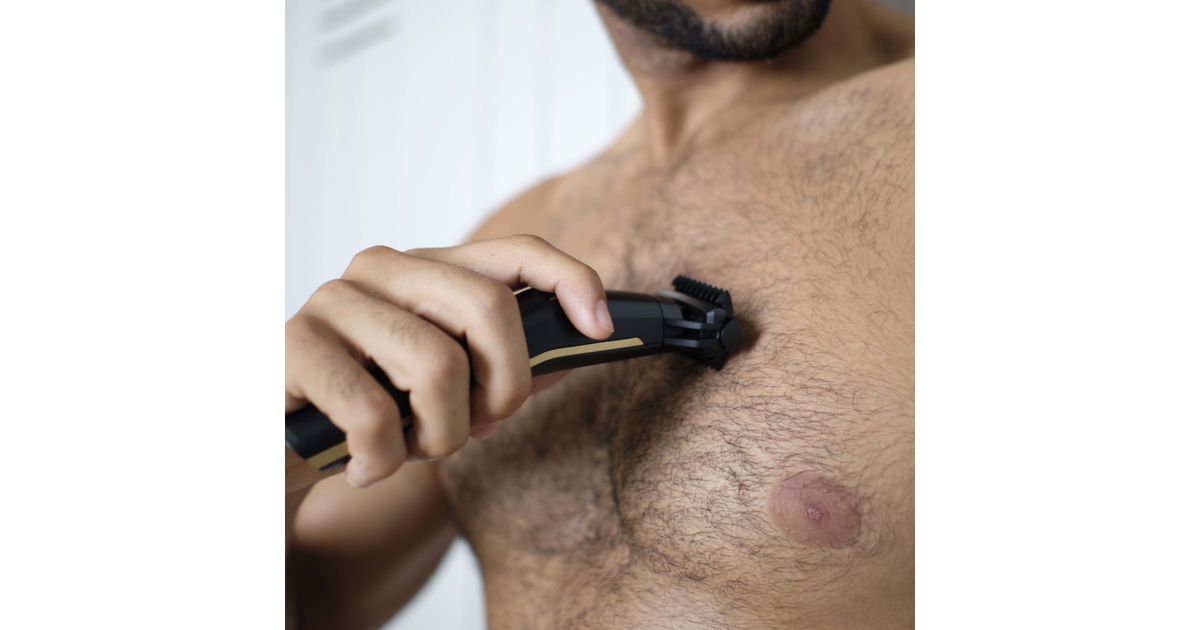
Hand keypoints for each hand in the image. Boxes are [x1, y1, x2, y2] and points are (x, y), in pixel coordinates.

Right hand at [285, 235, 612, 487]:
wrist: (274, 451)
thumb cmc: (368, 413)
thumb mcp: (444, 389)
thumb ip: (504, 362)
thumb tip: (584, 341)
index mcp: (427, 270)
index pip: (515, 251)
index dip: (571, 279)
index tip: (601, 327)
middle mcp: (382, 268)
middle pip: (488, 308)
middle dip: (502, 389)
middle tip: (479, 428)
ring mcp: (334, 300)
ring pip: (438, 367)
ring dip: (439, 436)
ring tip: (411, 449)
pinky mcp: (292, 345)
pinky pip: (374, 413)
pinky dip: (383, 462)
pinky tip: (363, 467)